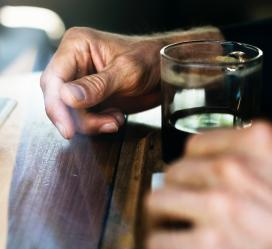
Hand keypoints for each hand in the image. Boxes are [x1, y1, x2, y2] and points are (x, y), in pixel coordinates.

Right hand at [40, 27, 222, 138]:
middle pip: (58, 99)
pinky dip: (99, 124)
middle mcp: (74, 63)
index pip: (53, 79)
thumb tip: (67, 97)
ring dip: (92, 123)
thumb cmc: (151, 60)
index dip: (57, 107)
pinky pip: (84, 117)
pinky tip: (116, 118)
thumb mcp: (126, 72)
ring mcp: (82, 81)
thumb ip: (97, 86)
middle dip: (79, 118)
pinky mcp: (91, 97)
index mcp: (77, 47)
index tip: (68, 129)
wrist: (168, 70)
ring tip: (116, 120)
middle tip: (105, 125)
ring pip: (70, 112)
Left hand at [145, 121, 271, 248]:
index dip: (192, 166)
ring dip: (164, 217)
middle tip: (184, 207)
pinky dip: (163, 248)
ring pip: (158, 201)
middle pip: (176, 171)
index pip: (195, 143)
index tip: (192, 179)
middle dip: (179, 190)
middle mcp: (234, 166)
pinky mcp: (211, 244)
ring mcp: (219, 203)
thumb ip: (250, 162)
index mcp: (258, 141)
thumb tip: (210, 169)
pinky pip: (160, 241)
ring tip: (173, 227)